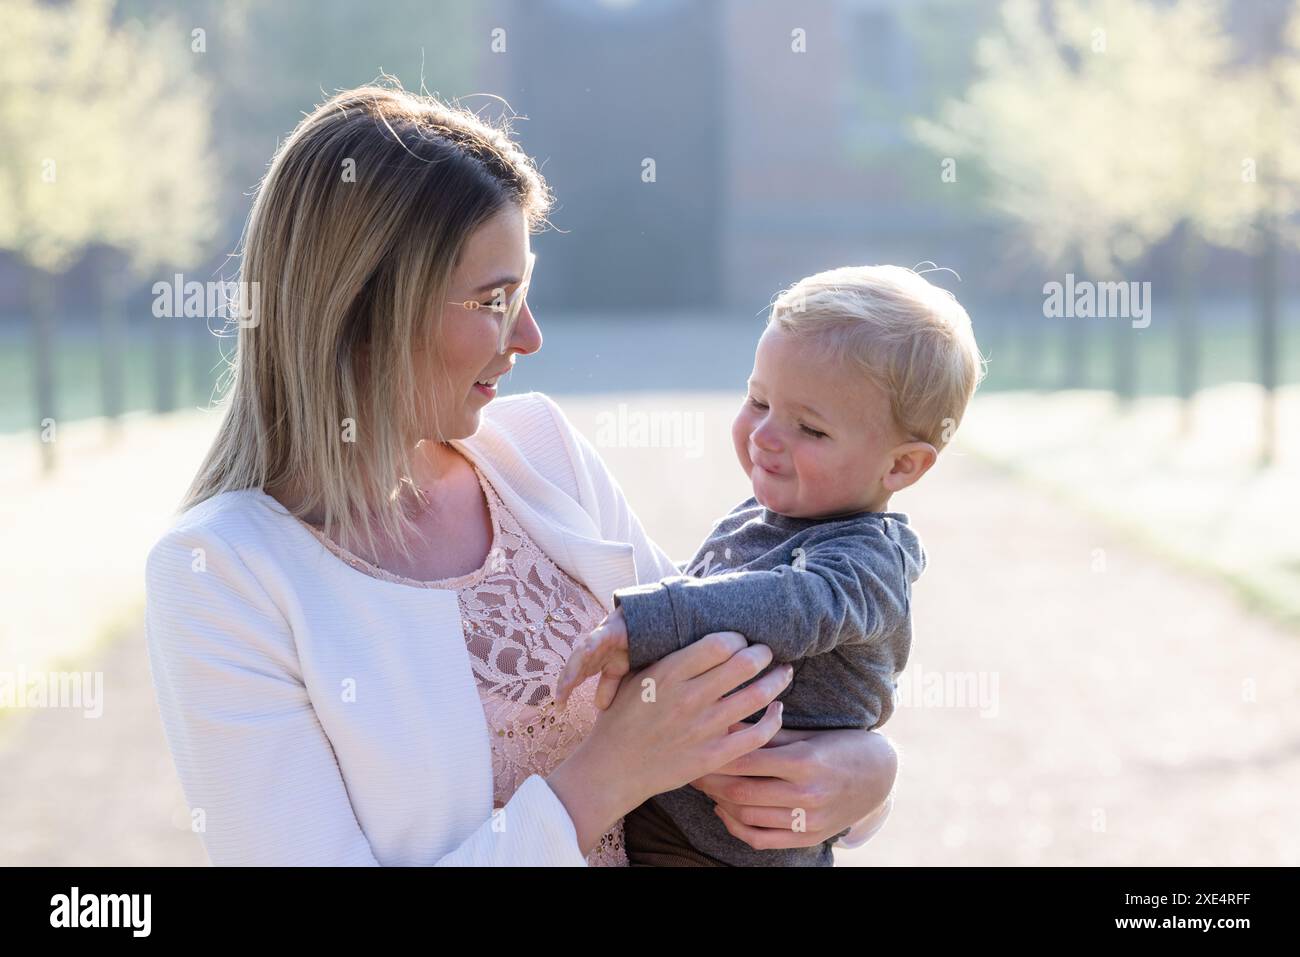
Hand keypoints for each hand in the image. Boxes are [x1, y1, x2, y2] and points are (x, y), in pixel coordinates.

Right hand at [546, 632, 793, 855]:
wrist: (612, 770)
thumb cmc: (621, 718)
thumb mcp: (633, 677)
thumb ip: (664, 654)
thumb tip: (694, 629)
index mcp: (668, 674)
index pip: (719, 644)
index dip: (737, 638)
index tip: (740, 641)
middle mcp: (688, 698)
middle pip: (744, 664)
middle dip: (763, 653)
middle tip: (767, 652)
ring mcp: (702, 729)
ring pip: (757, 696)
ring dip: (777, 680)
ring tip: (783, 673)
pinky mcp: (712, 756)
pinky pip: (757, 735)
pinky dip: (774, 719)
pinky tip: (777, 710)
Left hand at [554, 607, 630, 710]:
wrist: (636, 626)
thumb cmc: (623, 647)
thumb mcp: (616, 672)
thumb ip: (607, 687)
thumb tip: (600, 707)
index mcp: (589, 663)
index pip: (573, 678)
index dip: (565, 692)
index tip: (559, 707)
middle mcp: (588, 652)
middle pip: (572, 669)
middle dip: (564, 683)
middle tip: (559, 700)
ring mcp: (595, 641)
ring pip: (579, 656)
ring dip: (572, 669)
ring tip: (566, 684)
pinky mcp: (605, 632)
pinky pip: (596, 639)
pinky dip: (590, 646)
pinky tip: (586, 652)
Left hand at [690, 726, 897, 850]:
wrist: (880, 777)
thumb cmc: (841, 746)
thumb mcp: (806, 734)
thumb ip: (766, 731)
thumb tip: (727, 720)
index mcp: (804, 761)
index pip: (747, 759)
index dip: (717, 754)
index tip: (697, 745)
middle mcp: (806, 794)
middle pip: (741, 790)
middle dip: (710, 780)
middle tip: (692, 767)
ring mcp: (807, 820)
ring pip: (747, 816)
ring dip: (719, 801)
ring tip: (705, 786)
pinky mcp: (807, 838)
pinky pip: (761, 839)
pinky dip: (736, 827)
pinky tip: (725, 811)